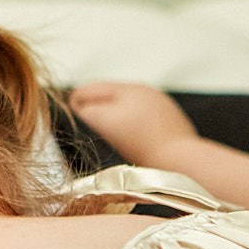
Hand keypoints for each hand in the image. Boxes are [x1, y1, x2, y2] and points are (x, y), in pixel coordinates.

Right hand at [67, 82, 199, 164]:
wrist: (180, 161)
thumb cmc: (142, 143)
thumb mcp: (106, 122)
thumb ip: (88, 110)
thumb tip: (79, 105)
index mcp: (131, 89)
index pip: (96, 87)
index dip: (78, 97)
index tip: (68, 106)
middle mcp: (148, 93)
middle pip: (113, 94)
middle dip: (96, 103)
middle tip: (82, 115)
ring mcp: (162, 107)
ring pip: (129, 106)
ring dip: (114, 112)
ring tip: (103, 126)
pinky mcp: (172, 124)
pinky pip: (144, 118)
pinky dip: (131, 122)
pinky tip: (129, 135)